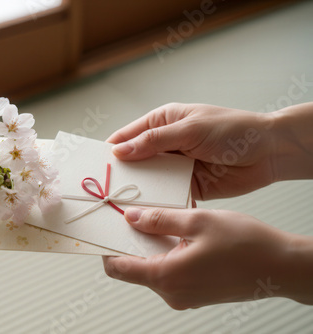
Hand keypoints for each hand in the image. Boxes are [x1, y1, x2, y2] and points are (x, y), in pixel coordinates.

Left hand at [103, 207, 312, 308]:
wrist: (282, 268)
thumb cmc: (247, 246)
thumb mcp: (197, 221)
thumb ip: (159, 219)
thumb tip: (132, 217)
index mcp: (166, 276)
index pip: (117, 268)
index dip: (106, 248)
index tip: (105, 230)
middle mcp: (171, 293)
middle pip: (134, 267)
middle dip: (131, 243)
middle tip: (134, 217)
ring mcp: (184, 296)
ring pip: (153, 269)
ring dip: (152, 247)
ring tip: (161, 222)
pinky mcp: (195, 293)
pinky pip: (170, 274)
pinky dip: (167, 255)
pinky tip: (179, 236)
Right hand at [107, 103, 277, 199]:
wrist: (268, 153)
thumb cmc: (231, 130)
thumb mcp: (189, 129)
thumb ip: (154, 141)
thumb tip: (120, 150)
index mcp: (162, 123)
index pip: (128, 136)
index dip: (110, 150)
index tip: (93, 166)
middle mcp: (165, 145)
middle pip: (134, 160)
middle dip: (121, 174)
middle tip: (103, 190)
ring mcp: (175, 166)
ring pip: (148, 180)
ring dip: (138, 190)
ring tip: (118, 205)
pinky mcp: (186, 186)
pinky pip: (166, 195)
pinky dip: (157, 202)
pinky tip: (145, 211)